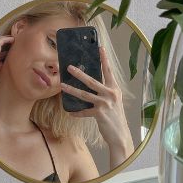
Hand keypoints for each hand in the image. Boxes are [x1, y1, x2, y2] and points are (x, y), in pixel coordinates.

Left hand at [61, 46, 133, 168]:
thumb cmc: (115, 117)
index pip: (108, 71)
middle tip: (69, 67)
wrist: (120, 134)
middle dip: (79, 73)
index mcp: (114, 89)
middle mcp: (111, 94)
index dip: (104, 59)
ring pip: (85, 94)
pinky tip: (70, 112)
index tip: (100, 48)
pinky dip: (77, 112)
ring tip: (62, 85)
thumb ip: (105, 92)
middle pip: (92, 81)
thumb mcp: (114, 101)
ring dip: (72, 90)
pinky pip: (84, 111)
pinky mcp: (99, 114)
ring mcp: (105, 104)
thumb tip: (91, 84)